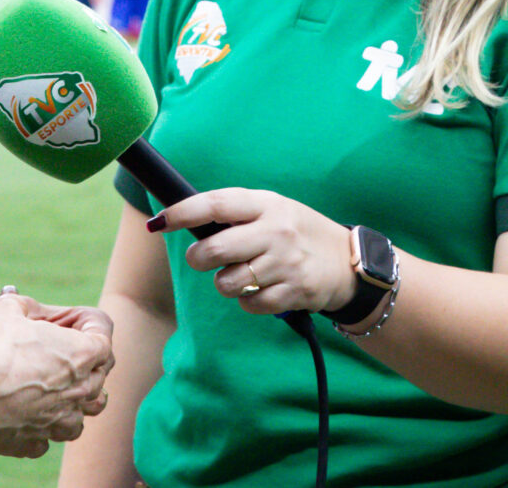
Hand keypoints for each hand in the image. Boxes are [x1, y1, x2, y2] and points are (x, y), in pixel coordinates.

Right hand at [0, 292, 114, 458]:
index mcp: (84, 354)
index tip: (60, 318)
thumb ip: (26, 305)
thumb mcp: (9, 308)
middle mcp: (81, 390)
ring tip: (56, 388)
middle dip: (82, 356)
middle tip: (54, 347)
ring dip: (74, 399)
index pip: (103, 329)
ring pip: (84, 412)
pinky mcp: (37, 442)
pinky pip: (49, 436)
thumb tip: (24, 306)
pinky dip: (42, 426)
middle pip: (100, 371)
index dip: (82, 318)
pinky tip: (26, 413)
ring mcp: (61, 420)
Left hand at [155, 189, 355, 317]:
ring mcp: (285, 262)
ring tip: (241, 276)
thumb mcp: (274, 210)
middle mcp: (276, 230)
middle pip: (215, 249)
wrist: (347, 261)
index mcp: (267, 204)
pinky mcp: (293, 291)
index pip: (216, 204)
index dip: (183, 212)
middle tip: (203, 258)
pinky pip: (249, 304)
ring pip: (227, 282)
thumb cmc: (298, 232)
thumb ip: (238, 215)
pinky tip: (261, 290)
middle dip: (199, 258)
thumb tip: (186, 220)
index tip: (160, 221)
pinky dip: (248, 302)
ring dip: (225, 283)